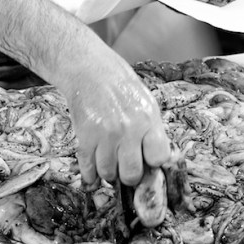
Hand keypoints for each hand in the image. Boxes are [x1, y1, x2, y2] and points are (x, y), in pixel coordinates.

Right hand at [63, 56, 170, 186]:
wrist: (88, 68)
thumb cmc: (120, 85)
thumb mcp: (145, 102)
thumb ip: (151, 130)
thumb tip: (155, 162)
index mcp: (148, 119)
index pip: (159, 158)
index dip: (152, 162)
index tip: (146, 159)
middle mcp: (128, 129)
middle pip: (132, 173)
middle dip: (129, 174)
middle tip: (126, 167)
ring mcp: (105, 134)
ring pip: (108, 173)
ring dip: (108, 172)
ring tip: (109, 162)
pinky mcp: (84, 136)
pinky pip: (88, 168)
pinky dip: (90, 175)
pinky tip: (93, 173)